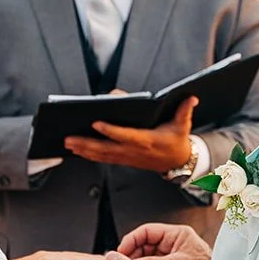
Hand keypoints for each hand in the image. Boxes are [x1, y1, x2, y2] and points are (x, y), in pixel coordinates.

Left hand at [63, 97, 196, 173]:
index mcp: (146, 140)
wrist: (178, 162)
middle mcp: (133, 151)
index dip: (110, 130)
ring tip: (68, 143)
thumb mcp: (183, 124)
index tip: (96, 123)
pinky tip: (77, 151)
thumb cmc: (177, 140)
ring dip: (83, 150)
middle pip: (106, 148)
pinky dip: (89, 155)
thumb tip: (191, 97)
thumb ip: (184, 110)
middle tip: (69, 138)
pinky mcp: (123, 159)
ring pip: (101, 155)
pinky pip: (103, 158)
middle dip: (87, 143)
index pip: (125, 135)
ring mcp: (127, 157)